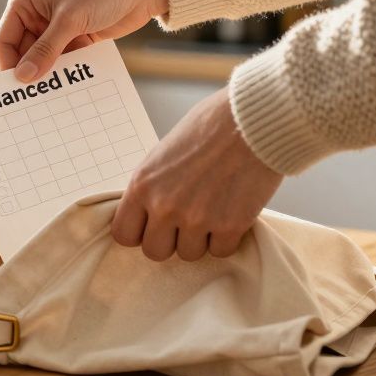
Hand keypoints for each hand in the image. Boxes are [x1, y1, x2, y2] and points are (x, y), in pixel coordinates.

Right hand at [0, 0, 168, 81]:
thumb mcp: (70, 20)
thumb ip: (45, 50)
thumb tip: (23, 76)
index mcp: (25, 1)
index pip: (5, 40)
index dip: (9, 64)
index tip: (16, 88)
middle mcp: (36, 14)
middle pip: (23, 53)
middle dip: (30, 72)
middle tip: (34, 98)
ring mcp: (56, 27)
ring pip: (43, 60)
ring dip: (49, 74)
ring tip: (53, 94)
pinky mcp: (75, 37)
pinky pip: (63, 61)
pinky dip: (66, 72)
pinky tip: (70, 86)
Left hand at [111, 88, 282, 260]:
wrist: (251, 121)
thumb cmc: (210, 126)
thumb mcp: (164, 153)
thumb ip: (154, 186)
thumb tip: (150, 211)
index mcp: (142, 185)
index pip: (123, 234)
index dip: (140, 233)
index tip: (153, 225)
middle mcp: (164, 206)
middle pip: (155, 252)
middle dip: (170, 240)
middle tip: (185, 222)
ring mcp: (197, 218)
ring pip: (189, 254)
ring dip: (200, 239)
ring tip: (213, 211)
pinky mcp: (230, 225)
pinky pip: (221, 251)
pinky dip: (227, 238)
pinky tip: (232, 213)